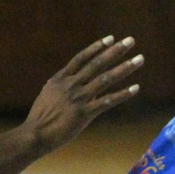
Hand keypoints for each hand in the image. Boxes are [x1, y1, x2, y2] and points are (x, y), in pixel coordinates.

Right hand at [22, 36, 143, 152]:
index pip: (82, 58)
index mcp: (61, 79)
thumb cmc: (40, 118)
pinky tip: (136, 88)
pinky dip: (123, 94)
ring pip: (106, 79)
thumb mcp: (47, 94)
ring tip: (140, 59)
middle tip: (131, 40)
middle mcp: (71, 85)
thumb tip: (65, 77)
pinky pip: (108, 101)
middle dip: (115, 51)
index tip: (111, 39)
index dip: (97, 47)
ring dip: (124, 68)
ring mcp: (79, 98)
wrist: (34, 135)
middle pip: (97, 63)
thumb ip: (59, 84)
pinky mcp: (85, 113)